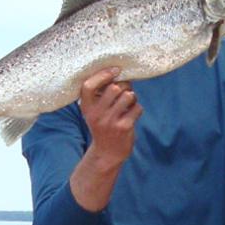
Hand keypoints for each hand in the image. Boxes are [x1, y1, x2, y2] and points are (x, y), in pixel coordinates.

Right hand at [69, 68, 137, 212]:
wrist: (107, 153)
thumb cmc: (104, 126)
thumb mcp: (95, 111)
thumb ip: (102, 94)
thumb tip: (121, 73)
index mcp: (86, 107)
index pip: (88, 86)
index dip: (102, 75)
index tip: (115, 70)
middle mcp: (96, 114)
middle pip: (114, 88)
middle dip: (124, 87)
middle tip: (125, 93)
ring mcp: (110, 121)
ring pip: (128, 96)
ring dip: (132, 98)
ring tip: (128, 105)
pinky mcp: (124, 127)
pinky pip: (137, 108)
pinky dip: (137, 109)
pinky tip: (131, 116)